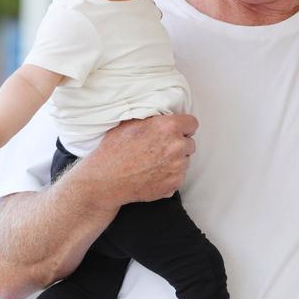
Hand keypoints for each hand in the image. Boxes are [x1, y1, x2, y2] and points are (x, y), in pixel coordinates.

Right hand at [78, 113, 198, 209]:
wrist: (106, 180)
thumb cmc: (114, 151)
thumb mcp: (130, 123)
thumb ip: (152, 119)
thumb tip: (162, 115)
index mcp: (168, 127)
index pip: (192, 123)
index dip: (184, 127)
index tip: (177, 131)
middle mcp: (177, 146)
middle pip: (190, 143)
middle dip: (178, 145)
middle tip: (161, 149)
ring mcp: (177, 167)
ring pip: (185, 161)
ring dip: (175, 161)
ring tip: (155, 162)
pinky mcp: (174, 183)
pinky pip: (180, 177)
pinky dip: (171, 176)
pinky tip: (154, 174)